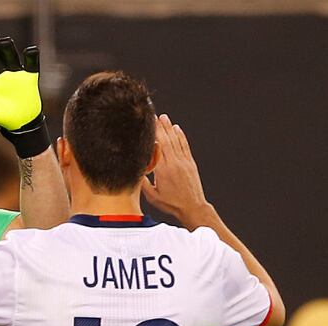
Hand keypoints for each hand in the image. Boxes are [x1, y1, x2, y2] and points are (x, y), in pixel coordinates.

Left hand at [0, 34, 50, 157]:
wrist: (24, 122)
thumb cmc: (4, 117)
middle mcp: (1, 75)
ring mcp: (16, 74)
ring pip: (11, 57)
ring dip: (8, 49)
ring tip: (4, 41)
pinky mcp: (30, 77)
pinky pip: (31, 64)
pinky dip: (32, 57)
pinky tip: (30, 50)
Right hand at [140, 114, 213, 228]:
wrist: (192, 207)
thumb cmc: (172, 204)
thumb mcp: (152, 197)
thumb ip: (143, 183)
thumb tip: (134, 172)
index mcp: (163, 170)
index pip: (157, 147)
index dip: (152, 135)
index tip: (147, 125)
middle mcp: (174, 163)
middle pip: (166, 140)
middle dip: (160, 127)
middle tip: (154, 115)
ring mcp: (184, 162)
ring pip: (176, 141)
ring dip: (170, 128)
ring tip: (164, 117)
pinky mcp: (190, 163)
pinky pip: (185, 146)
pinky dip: (181, 136)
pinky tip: (177, 129)